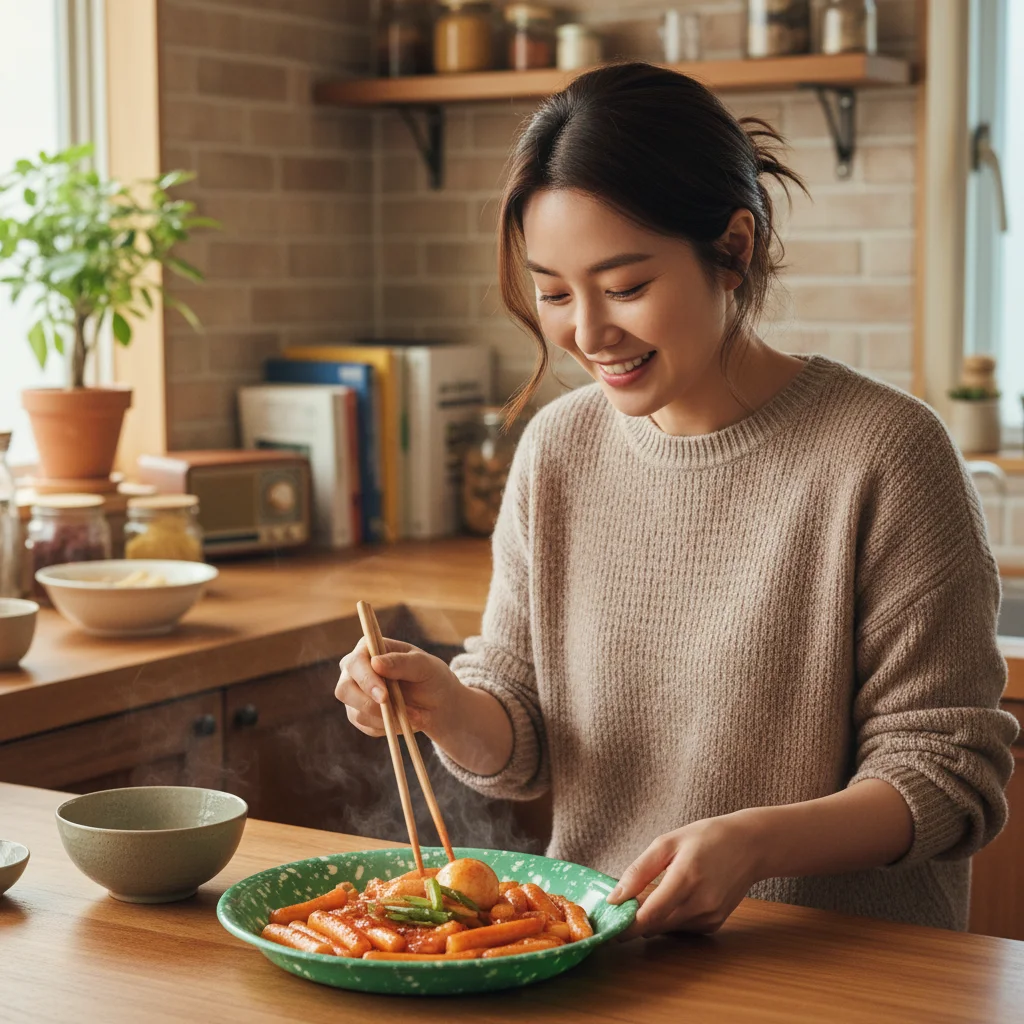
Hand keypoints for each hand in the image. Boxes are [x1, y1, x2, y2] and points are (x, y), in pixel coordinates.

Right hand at [335, 636, 459, 739]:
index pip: (355, 662)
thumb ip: (402, 662)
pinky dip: (387, 726)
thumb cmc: (430, 677)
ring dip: (386, 718)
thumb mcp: (424, 666)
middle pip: (344, 689)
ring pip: (356, 712)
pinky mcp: (358, 714)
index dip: (366, 679)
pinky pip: (365, 726)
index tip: (384, 696)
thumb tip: (375, 662)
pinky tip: (403, 720)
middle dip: (369, 704)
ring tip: (413, 714)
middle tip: (395, 713)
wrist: (436, 703)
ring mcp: (354, 693)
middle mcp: (355, 670)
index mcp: (368, 648)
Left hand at [607, 813, 761, 939]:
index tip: (609, 924)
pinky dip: (670, 919)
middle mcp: (700, 903)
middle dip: (635, 920)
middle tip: (622, 906)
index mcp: (686, 878)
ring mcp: (710, 916)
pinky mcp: (715, 923)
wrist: (750, 846)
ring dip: (652, 919)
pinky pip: (682, 928)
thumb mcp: (667, 843)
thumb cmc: (706, 838)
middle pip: (656, 926)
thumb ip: (639, 871)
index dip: (627, 924)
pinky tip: (673, 898)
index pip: (650, 914)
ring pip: (668, 929)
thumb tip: (615, 897)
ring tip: (648, 895)